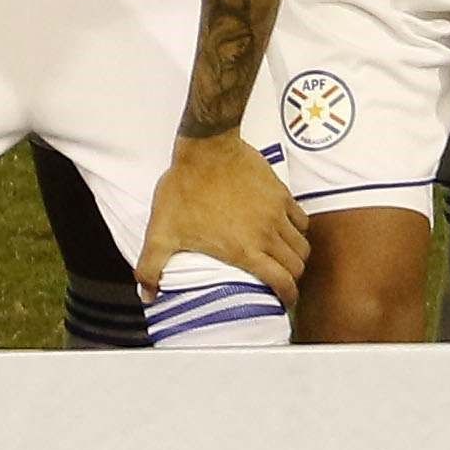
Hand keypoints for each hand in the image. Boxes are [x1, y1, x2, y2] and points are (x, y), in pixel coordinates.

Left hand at [140, 132, 307, 301]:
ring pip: (302, 244)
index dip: (288, 296)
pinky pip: (301, 218)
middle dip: (293, 278)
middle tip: (282, 280)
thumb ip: (151, 267)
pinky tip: (285, 228)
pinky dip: (298, 229)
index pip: (282, 282)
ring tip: (284, 258)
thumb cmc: (183, 189)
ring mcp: (277, 213)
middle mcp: (266, 235)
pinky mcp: (280, 193)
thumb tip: (147, 295)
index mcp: (244, 250)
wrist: (206, 148)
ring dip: (296, 256)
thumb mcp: (161, 231)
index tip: (284, 301)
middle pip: (297, 266)